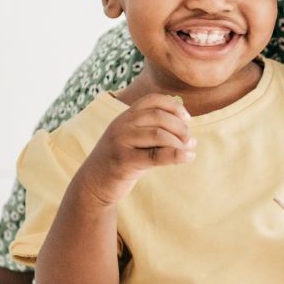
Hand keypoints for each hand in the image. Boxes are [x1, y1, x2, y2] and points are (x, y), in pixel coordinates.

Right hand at [78, 93, 194, 204]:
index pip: (153, 99)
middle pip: (159, 116)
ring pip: (159, 134)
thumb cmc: (121, 161)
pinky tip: (188, 158)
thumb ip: (154, 131)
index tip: (187, 119)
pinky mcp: (123, 161)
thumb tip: (188, 131)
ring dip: (180, 142)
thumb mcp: (134, 140)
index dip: (174, 106)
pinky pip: (156, 155)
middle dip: (181, 127)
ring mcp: (120, 141)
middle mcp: (121, 124)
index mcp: (125, 116)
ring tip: (189, 150)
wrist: (93, 184)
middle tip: (190, 140)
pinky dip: (176, 155)